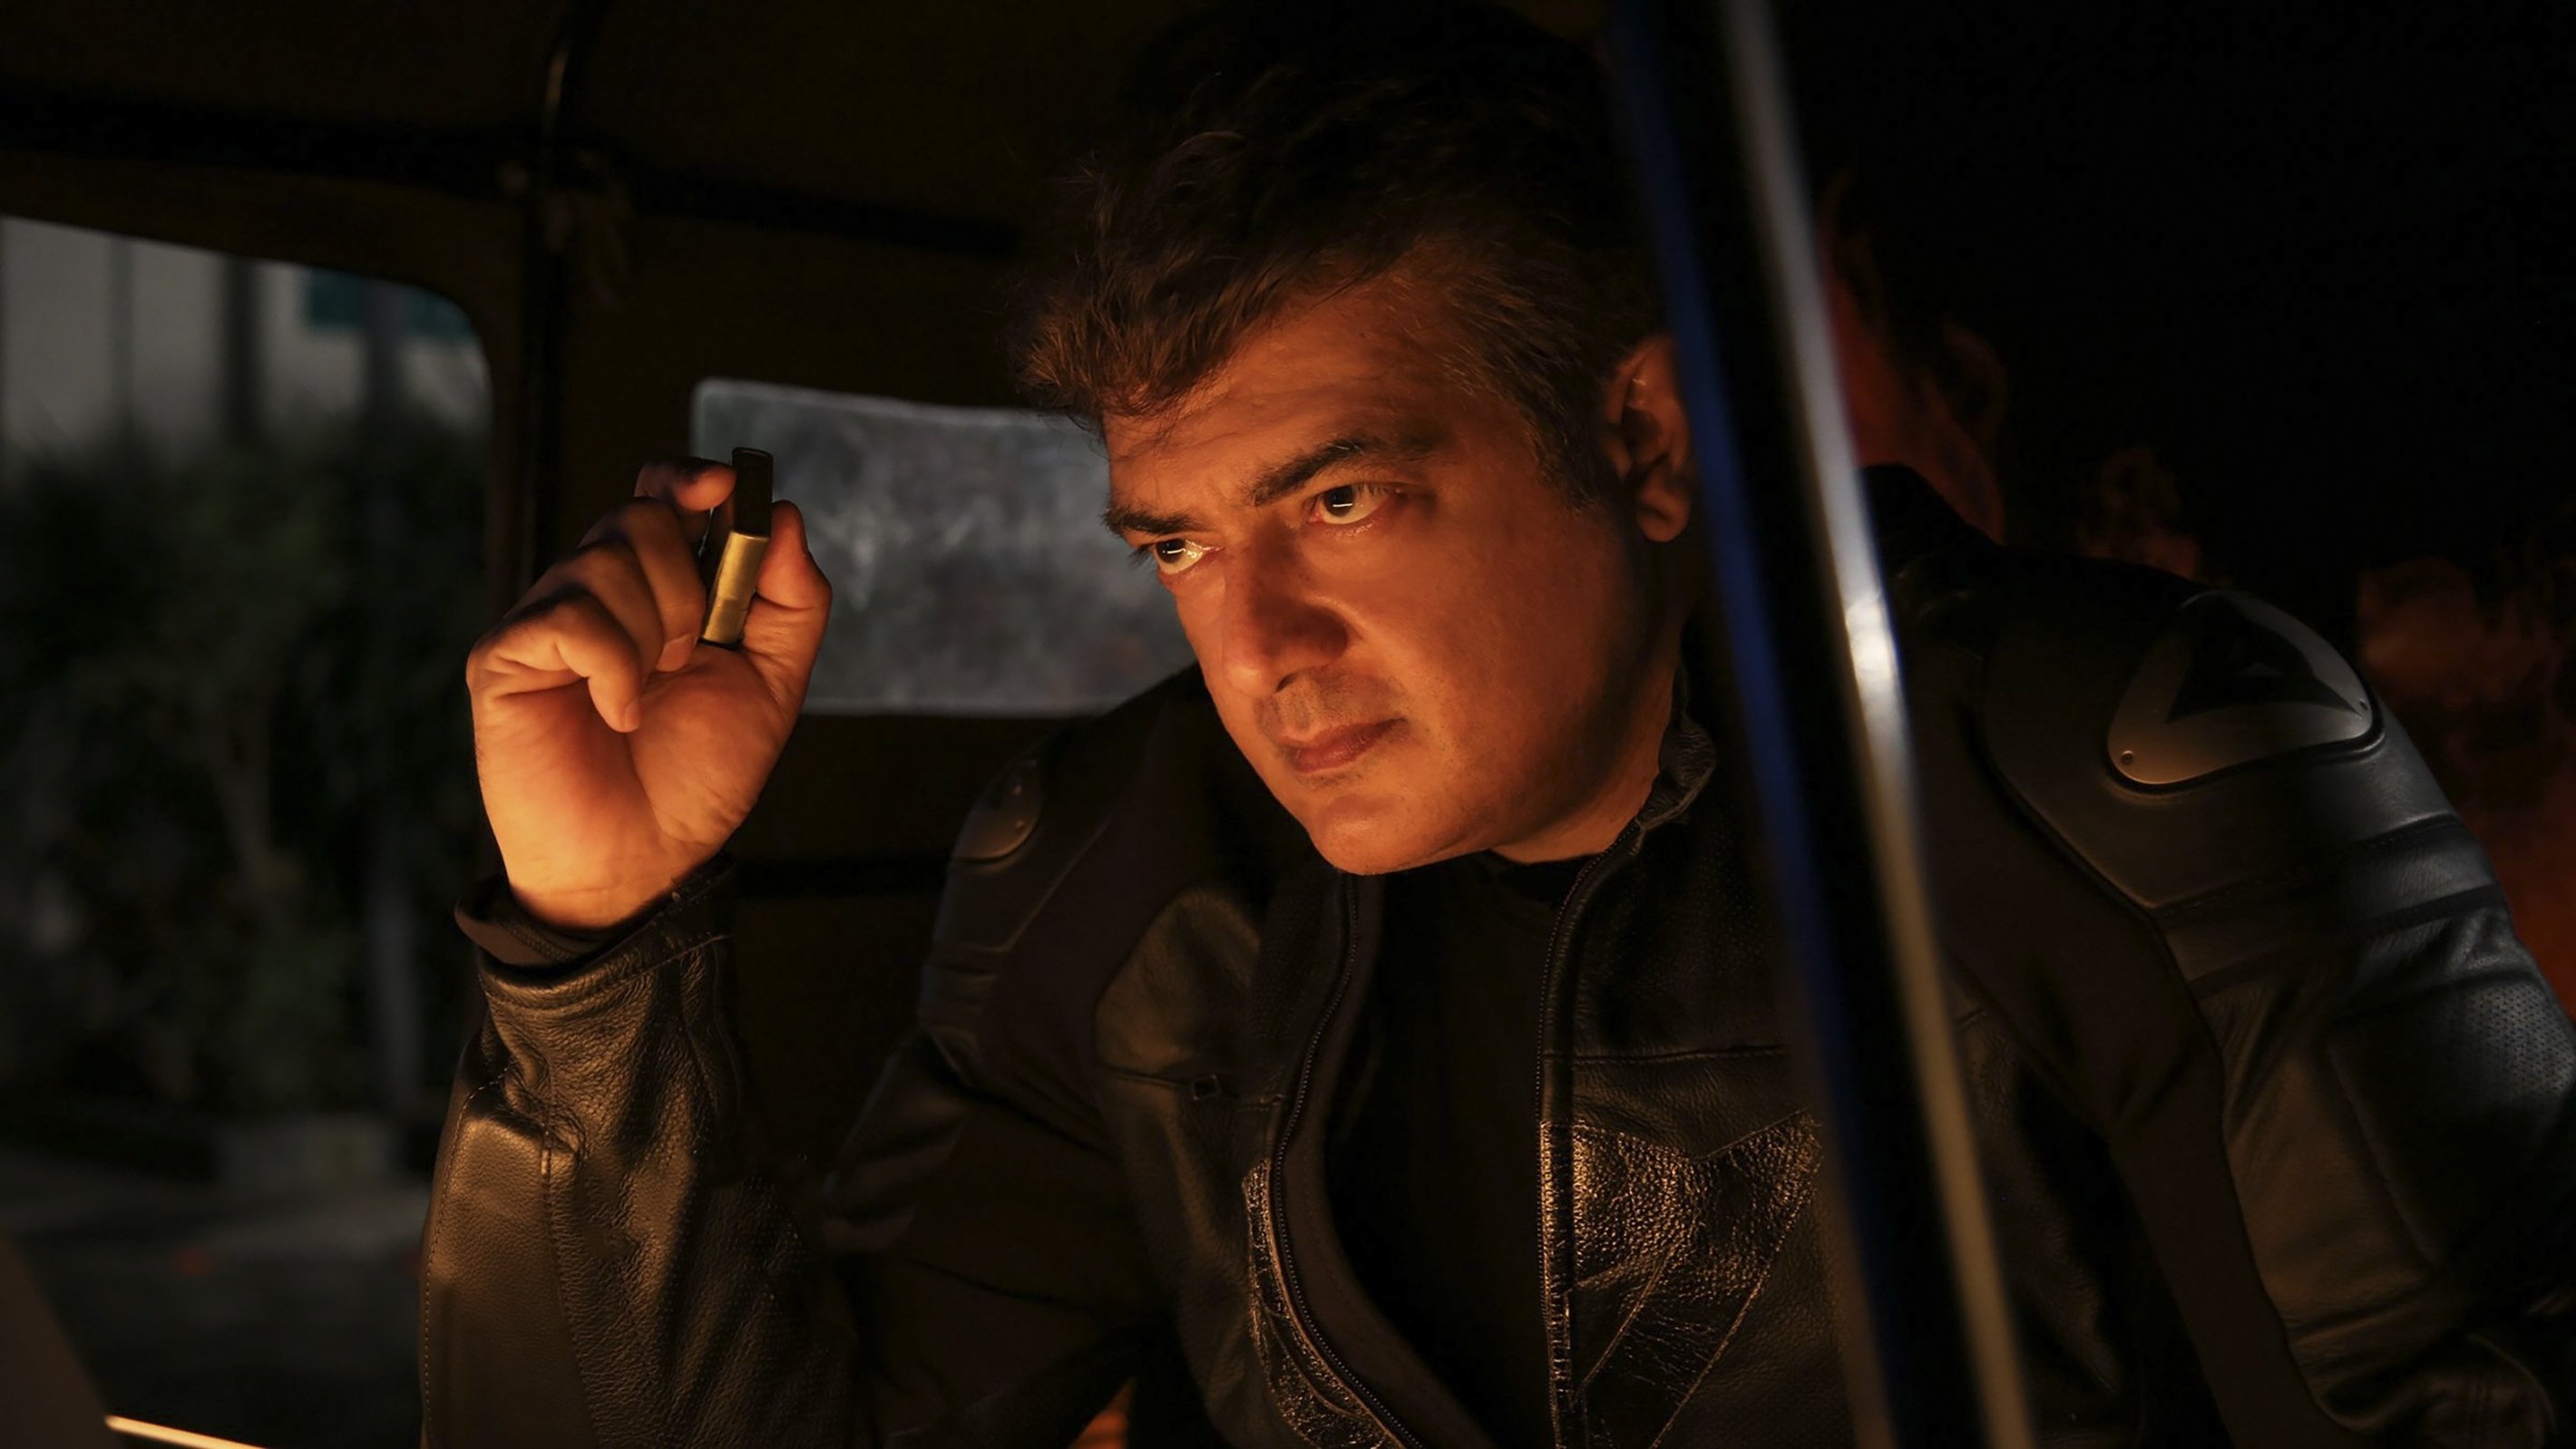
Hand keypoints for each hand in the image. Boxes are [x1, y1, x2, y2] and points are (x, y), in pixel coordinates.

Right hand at [465, 459, 831, 929]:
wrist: (644, 859)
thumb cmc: (696, 776)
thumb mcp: (772, 686)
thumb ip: (793, 604)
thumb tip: (784, 516)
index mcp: (658, 587)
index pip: (662, 492)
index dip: (688, 477)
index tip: (721, 486)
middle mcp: (597, 591)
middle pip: (640, 515)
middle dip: (685, 586)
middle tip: (684, 657)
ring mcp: (547, 620)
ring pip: (605, 561)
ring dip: (651, 635)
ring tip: (645, 696)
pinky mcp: (506, 657)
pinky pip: (570, 618)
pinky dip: (613, 670)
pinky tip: (614, 714)